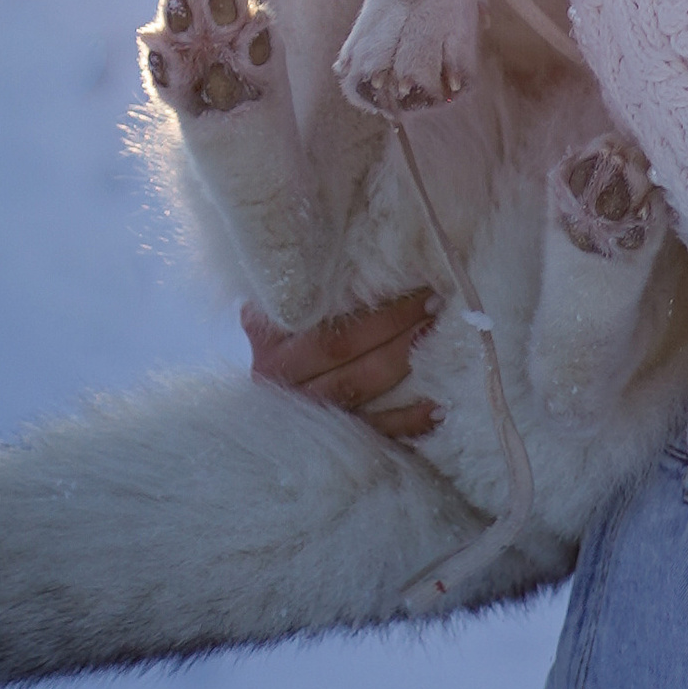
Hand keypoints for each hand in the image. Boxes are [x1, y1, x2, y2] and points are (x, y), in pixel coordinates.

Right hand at [243, 290, 438, 441]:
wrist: (248, 417)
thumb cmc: (276, 347)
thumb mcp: (272, 320)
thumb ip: (295, 291)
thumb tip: (330, 246)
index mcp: (271, 347)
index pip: (328, 326)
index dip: (374, 312)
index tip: (416, 288)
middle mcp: (285, 382)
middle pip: (345, 353)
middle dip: (396, 327)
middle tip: (435, 304)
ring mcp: (306, 415)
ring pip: (360, 389)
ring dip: (404, 364)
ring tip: (439, 339)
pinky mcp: (329, 442)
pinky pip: (373, 433)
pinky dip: (407, 423)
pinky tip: (438, 408)